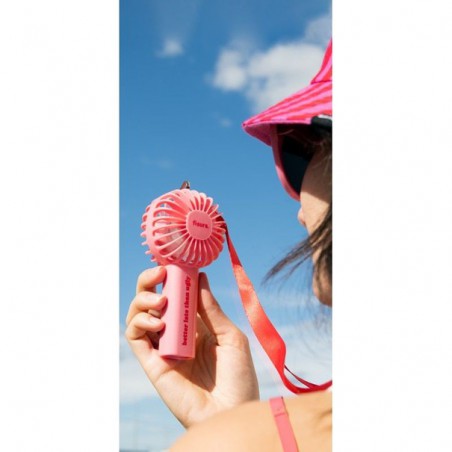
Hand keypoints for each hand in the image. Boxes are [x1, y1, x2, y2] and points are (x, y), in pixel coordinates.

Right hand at [125, 266, 259, 427]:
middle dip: (151, 282)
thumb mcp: (230, 337)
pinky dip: (139, 322)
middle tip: (159, 272)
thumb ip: (211, 310)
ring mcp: (162, 348)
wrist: (231, 413)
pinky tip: (157, 320)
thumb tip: (200, 278)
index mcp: (196, 327)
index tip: (175, 262)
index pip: (177, 296)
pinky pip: (135, 337)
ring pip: (139, 316)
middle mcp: (176, 335)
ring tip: (161, 300)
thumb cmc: (238, 378)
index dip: (172, 278)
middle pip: (153, 301)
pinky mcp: (152, 363)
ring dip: (144, 300)